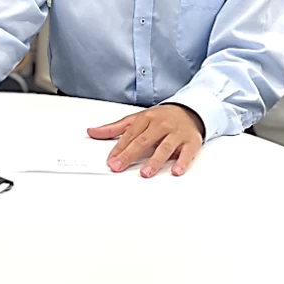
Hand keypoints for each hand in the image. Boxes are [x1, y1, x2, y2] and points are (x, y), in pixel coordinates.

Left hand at [86, 104, 204, 177]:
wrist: (189, 111)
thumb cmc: (160, 118)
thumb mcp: (136, 119)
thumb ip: (114, 128)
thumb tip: (91, 132)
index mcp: (146, 119)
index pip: (130, 135)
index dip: (119, 148)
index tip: (110, 161)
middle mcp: (161, 125)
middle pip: (144, 141)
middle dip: (130, 155)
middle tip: (119, 166)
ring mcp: (176, 134)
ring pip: (165, 147)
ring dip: (155, 160)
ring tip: (145, 172)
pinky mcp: (191, 142)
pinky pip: (187, 153)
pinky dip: (182, 161)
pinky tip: (176, 171)